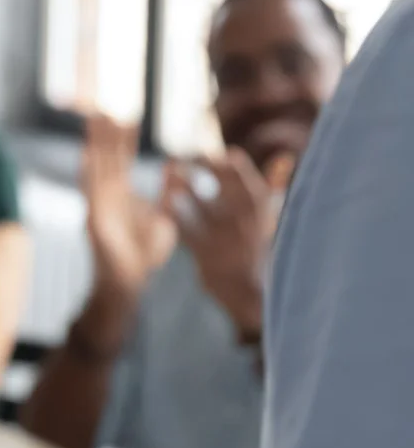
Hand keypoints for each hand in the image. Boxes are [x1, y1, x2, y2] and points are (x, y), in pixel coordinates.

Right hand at [83, 114, 175, 301]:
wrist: (131, 281)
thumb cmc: (144, 254)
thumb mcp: (165, 218)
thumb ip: (168, 194)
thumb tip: (176, 168)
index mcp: (121, 194)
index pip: (121, 160)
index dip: (123, 139)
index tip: (128, 116)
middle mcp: (107, 195)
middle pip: (105, 157)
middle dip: (104, 134)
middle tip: (103, 107)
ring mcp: (98, 205)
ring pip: (96, 168)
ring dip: (94, 144)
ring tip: (93, 121)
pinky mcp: (94, 219)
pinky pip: (90, 193)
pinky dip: (87, 173)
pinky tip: (86, 155)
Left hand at [164, 149, 288, 338]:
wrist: (251, 293)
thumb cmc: (260, 249)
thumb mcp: (273, 218)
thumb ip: (275, 186)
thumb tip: (285, 156)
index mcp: (262, 209)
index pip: (241, 174)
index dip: (226, 161)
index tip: (217, 154)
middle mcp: (245, 221)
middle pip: (219, 182)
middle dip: (199, 164)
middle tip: (183, 156)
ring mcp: (225, 239)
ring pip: (198, 203)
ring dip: (181, 184)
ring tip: (169, 170)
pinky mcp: (206, 256)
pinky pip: (184, 228)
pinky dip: (172, 213)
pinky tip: (161, 201)